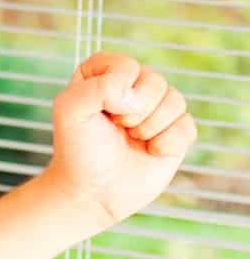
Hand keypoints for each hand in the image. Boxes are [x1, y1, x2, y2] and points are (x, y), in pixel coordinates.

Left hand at [38, 51, 196, 228]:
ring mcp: (156, 108)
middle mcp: (132, 86)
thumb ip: (97, 87)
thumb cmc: (78, 150)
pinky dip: (167, 143)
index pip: (125, 65)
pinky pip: (187, 125)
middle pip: (155, 81)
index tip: (100, 113)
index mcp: (103, 73)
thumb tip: (136, 95)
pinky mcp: (175, 131)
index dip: (115, 92)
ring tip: (131, 139)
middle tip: (117, 129)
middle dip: (134, 112)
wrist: (93, 193)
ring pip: (175, 100)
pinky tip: (150, 151)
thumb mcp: (70, 111)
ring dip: (149, 127)